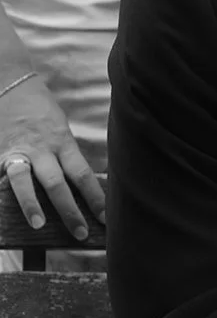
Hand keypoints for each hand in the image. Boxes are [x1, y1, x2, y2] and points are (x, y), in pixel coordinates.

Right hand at [0, 71, 104, 237]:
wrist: (10, 84)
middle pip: (57, 182)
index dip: (95, 197)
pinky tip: (5, 212)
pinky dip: (4, 193)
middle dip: (69, 210)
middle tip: (81, 233)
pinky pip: (2, 176)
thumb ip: (66, 156)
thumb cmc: (41, 111)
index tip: (106, 218)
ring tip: (39, 225)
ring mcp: (17, 151)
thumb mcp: (60, 130)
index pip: (83, 174)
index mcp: (62, 142)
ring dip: (31, 204)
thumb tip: (82, 187)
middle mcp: (41, 148)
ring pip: (24, 180)